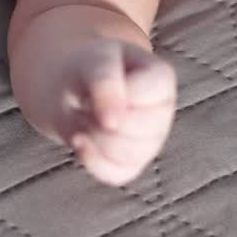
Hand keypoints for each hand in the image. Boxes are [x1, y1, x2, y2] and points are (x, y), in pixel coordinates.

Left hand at [54, 40, 176, 185]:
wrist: (72, 84)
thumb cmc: (89, 68)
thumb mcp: (94, 62)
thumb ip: (105, 83)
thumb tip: (112, 122)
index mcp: (162, 79)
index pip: (140, 99)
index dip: (108, 95)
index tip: (93, 81)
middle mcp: (164, 114)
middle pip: (136, 132)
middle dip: (99, 119)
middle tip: (85, 101)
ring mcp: (152, 142)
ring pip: (126, 156)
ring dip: (94, 137)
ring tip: (85, 116)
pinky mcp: (134, 164)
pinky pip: (115, 174)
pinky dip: (92, 159)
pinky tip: (80, 140)